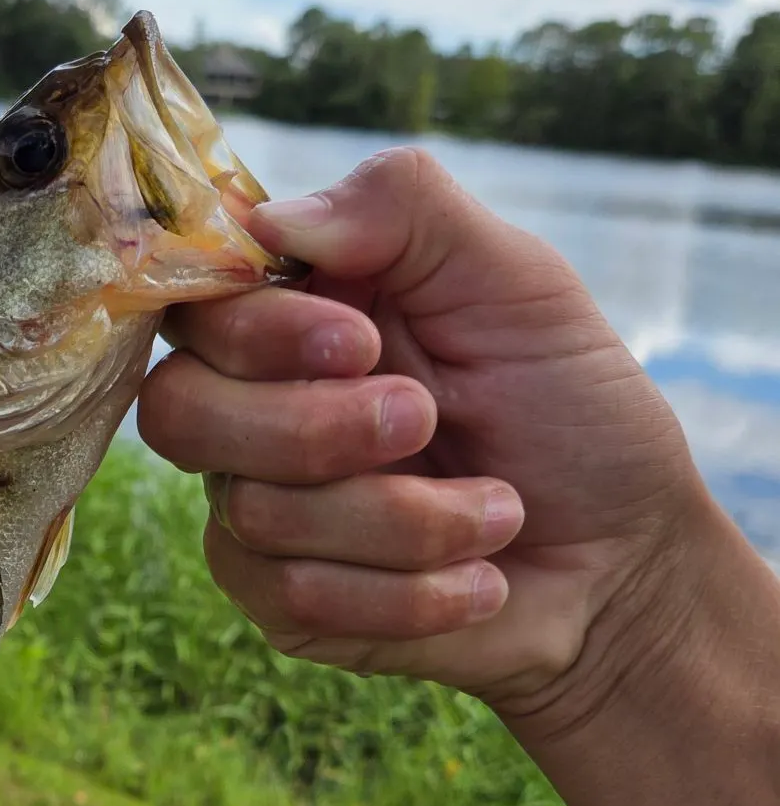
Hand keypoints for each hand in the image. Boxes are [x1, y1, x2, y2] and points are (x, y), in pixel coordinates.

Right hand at [138, 147, 721, 735]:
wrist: (626, 559)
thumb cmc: (570, 406)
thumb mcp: (514, 279)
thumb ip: (402, 208)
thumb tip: (269, 217)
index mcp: (294, 312)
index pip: (195, 305)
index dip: (255, 330)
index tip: (359, 342)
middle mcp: (252, 403)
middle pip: (177, 411)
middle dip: (314, 428)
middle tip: (426, 419)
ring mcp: (257, 503)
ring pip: (253, 511)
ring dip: (402, 517)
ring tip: (499, 512)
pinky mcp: (281, 598)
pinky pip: (288, 594)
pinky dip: (404, 593)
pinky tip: (475, 580)